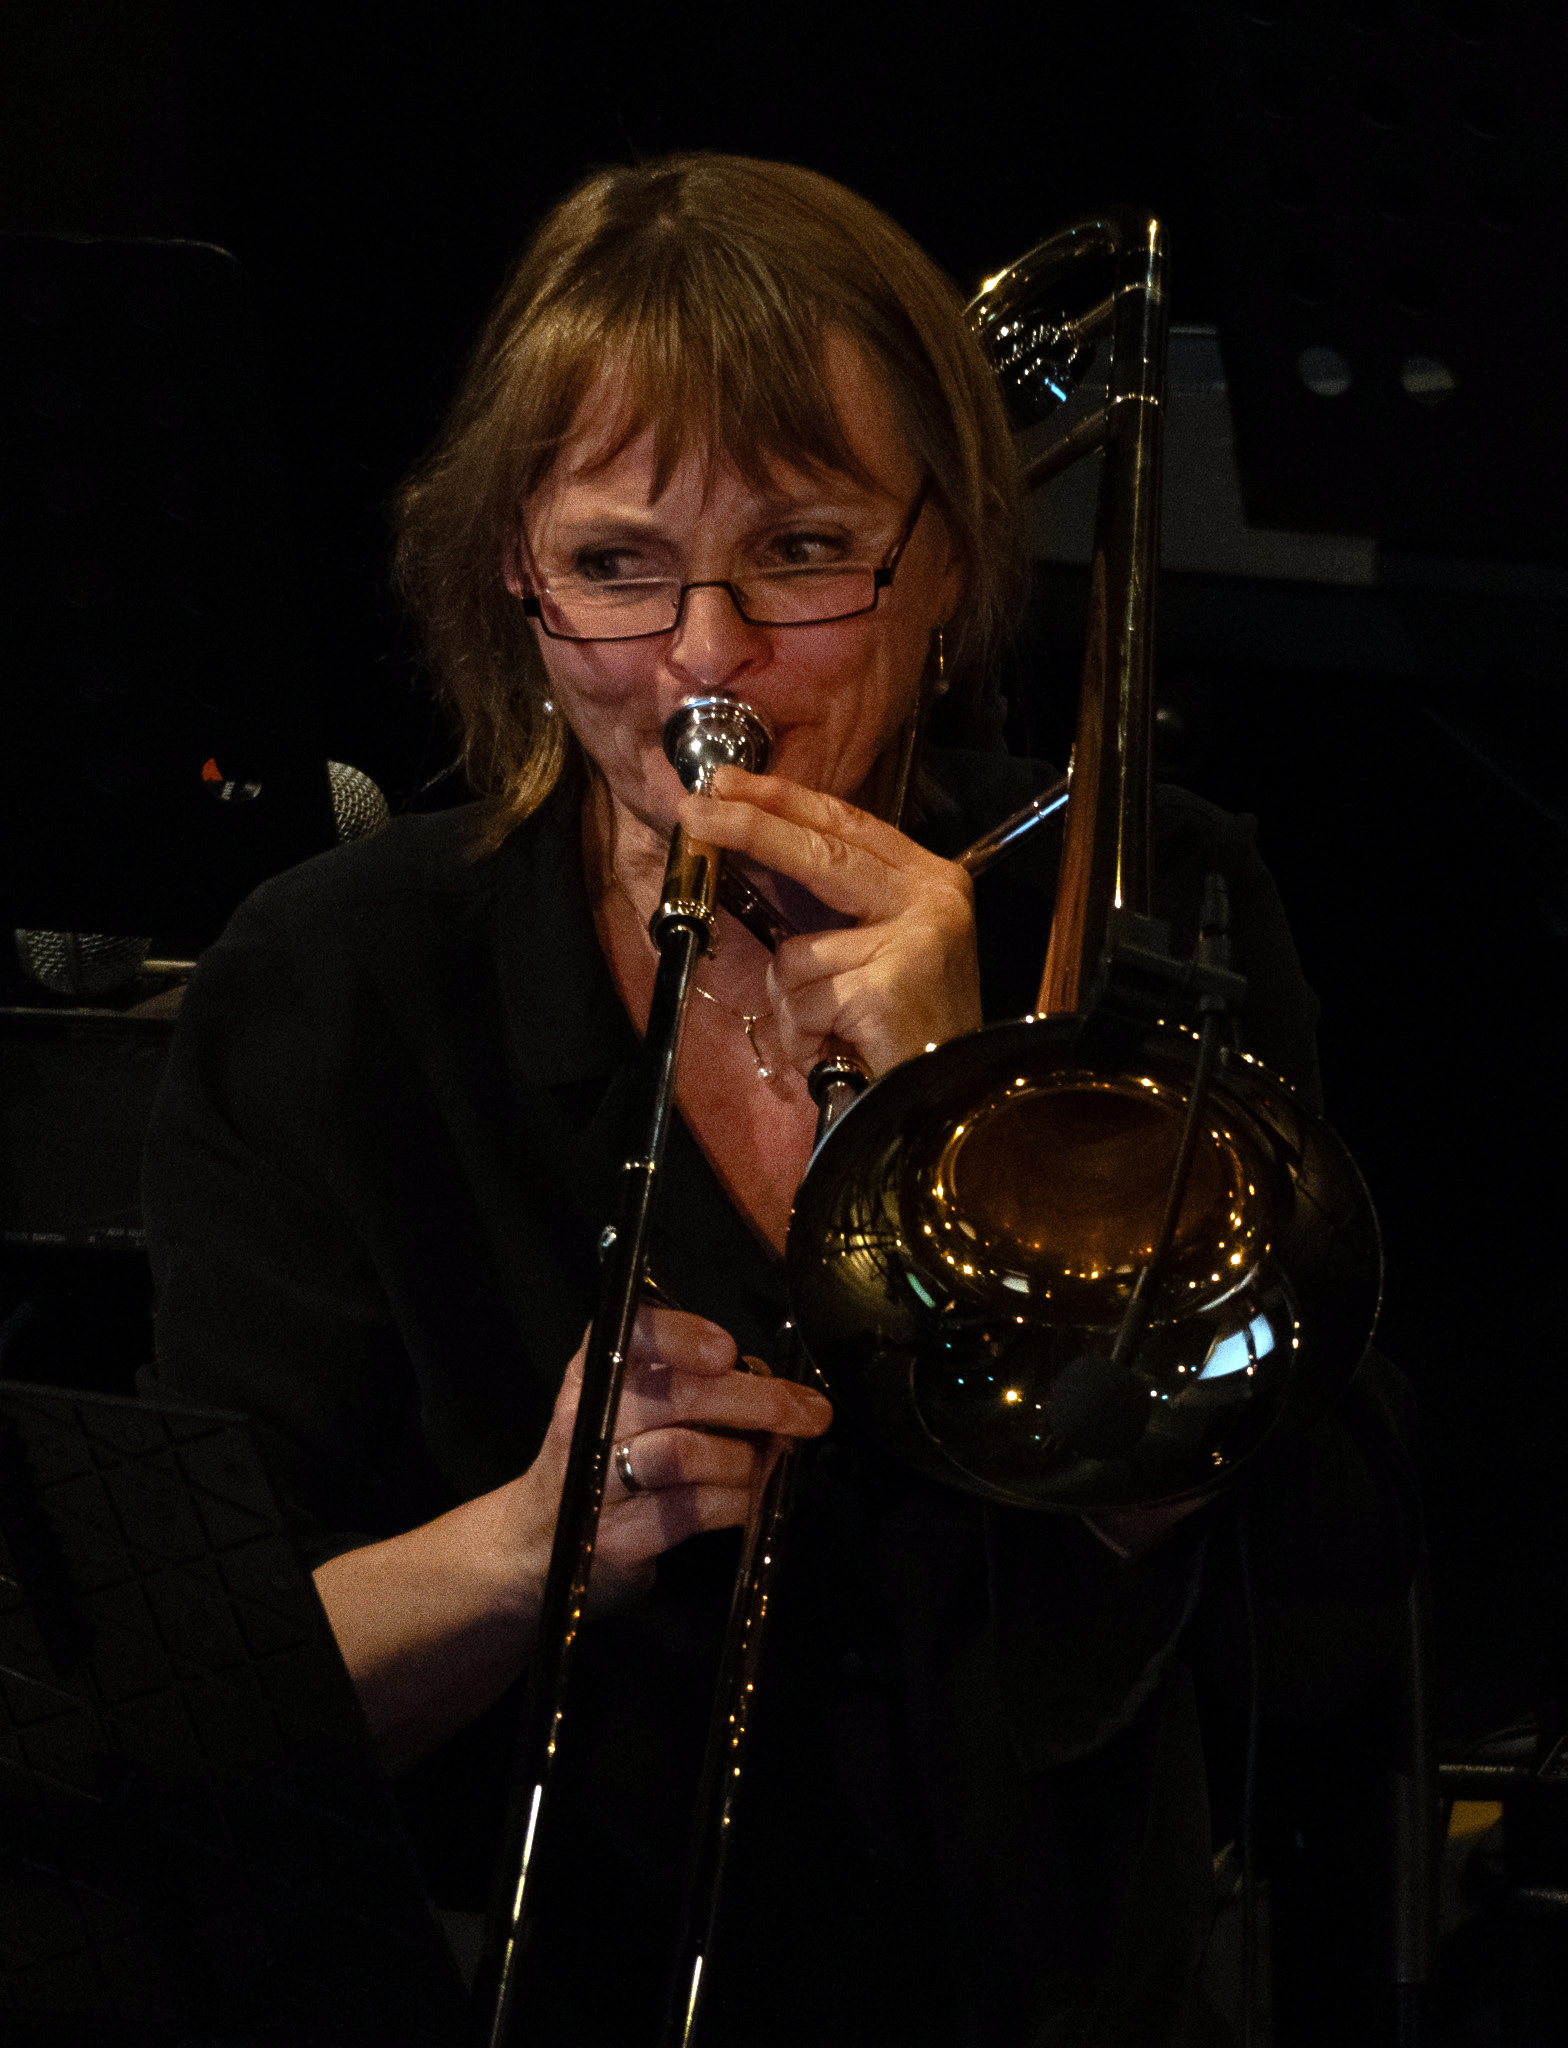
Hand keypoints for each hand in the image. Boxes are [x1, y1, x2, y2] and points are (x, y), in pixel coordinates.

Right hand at [527, 1303, 832, 1612]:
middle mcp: (590, 1418)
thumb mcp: (632, 1404)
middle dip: (756, 1401)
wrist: (537, 1543)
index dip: (680, 1337)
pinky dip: (739, 1501)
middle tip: (809, 1411)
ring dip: (747, 1457)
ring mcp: (599, 1481)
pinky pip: (695, 1510)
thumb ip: (692, 1384)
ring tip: (774, 1458)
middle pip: (677, 1397)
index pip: (632, 1334)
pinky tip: (752, 1496)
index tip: (726, 1351)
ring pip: (686, 1454)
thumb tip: (775, 1385)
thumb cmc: (607, 1457)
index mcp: (598, 1371)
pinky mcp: (619, 1536)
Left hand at [680, 768, 981, 1078]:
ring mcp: (913, 941)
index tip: (727, 783)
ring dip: (794, 1003)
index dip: (783, 800)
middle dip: (749, 828)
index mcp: (930, 880)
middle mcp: (931, 899)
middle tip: (694, 810)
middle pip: (820, 851)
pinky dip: (803, 1037)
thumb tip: (752, 848)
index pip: (846, 823)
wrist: (951, 1104)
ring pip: (796, 952)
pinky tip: (837, 1053)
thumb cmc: (905, 1030)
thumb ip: (836, 904)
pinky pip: (801, 1002)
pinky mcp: (885, 988)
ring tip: (830, 1033)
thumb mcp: (880, 950)